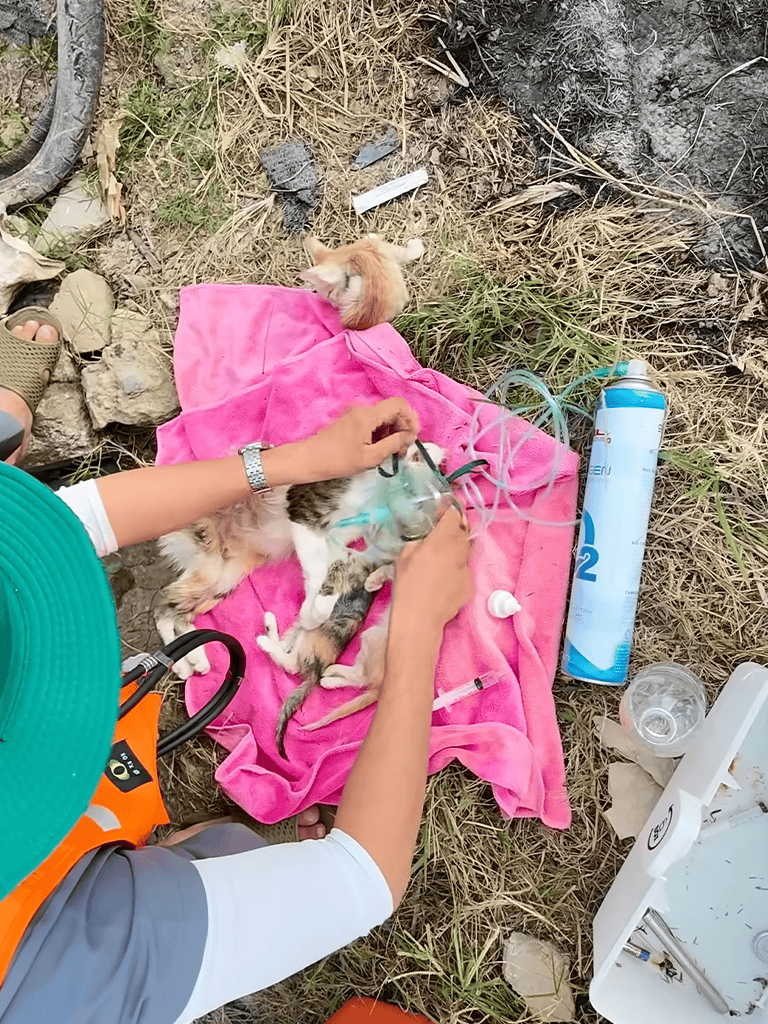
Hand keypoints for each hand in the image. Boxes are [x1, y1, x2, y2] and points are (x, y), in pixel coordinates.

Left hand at [290, 399, 418, 481]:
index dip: (411, 419)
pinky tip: (378, 451)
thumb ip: (393, 444)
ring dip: (392, 434)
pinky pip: (373, 424)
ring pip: (384, 418)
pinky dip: (381, 435)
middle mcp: (363, 410)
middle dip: (402, 429)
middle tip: (402, 451)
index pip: (399, 404)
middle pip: (393, 411)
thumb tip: (410, 436)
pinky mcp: (351, 422)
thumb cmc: (338, 461)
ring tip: (391, 454)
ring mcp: (356, 415)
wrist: (308, 460)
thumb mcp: (370, 457)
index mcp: (368, 415)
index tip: (411, 438)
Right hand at [391, 505, 472, 635]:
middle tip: (441, 534)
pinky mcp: (470, 585)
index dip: (446, 512)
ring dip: (457, 549)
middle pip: (464, 531)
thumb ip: (418, 541)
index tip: (438, 514)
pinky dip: (457, 570)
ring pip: (466, 551)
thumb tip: (425, 538)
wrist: (419, 619)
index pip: (453, 515)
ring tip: (441, 558)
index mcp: (443, 540)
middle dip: (454, 528)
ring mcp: (468, 569)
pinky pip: (465, 570)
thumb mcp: (404, 556)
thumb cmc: (407, 586)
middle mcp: (460, 551)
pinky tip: (444, 580)